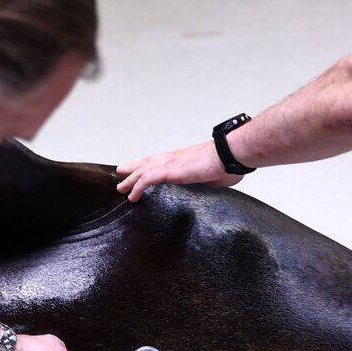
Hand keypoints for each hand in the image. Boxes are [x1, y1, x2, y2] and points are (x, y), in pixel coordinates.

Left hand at [115, 140, 243, 202]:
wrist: (229, 154)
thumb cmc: (227, 163)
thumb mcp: (214, 177)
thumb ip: (207, 181)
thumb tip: (210, 186)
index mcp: (182, 159)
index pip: (160, 161)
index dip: (147, 165)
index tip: (139, 169)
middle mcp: (173, 158)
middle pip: (147, 162)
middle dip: (133, 168)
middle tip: (122, 173)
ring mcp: (170, 164)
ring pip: (143, 171)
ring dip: (130, 179)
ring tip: (121, 188)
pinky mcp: (170, 171)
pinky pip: (147, 179)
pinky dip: (138, 187)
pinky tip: (132, 196)